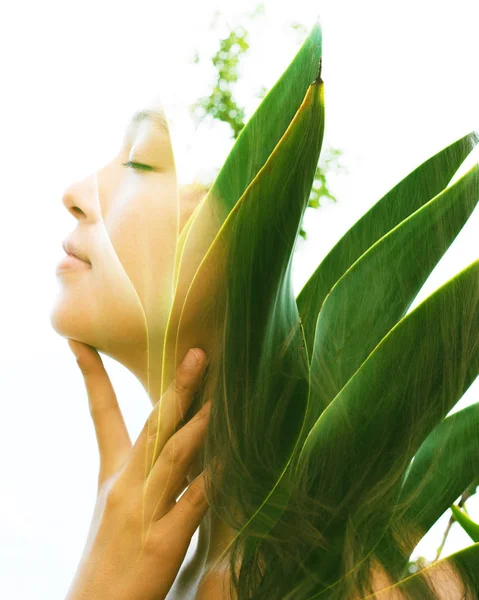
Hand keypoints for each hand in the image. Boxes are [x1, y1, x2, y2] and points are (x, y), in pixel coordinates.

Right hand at [64, 340, 210, 599]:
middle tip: (198, 353)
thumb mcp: (119, 504)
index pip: (100, 414)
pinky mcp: (162, 541)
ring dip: (202, 422)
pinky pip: (194, 502)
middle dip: (176, 388)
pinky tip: (234, 459)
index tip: (81, 343)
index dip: (91, 376)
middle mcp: (126, 484)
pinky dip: (214, 479)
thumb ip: (146, 469)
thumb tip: (178, 439)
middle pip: (153, 425)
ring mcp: (144, 511)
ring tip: (224, 394)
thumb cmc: (112, 554)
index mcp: (113, 474)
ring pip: (175, 455)